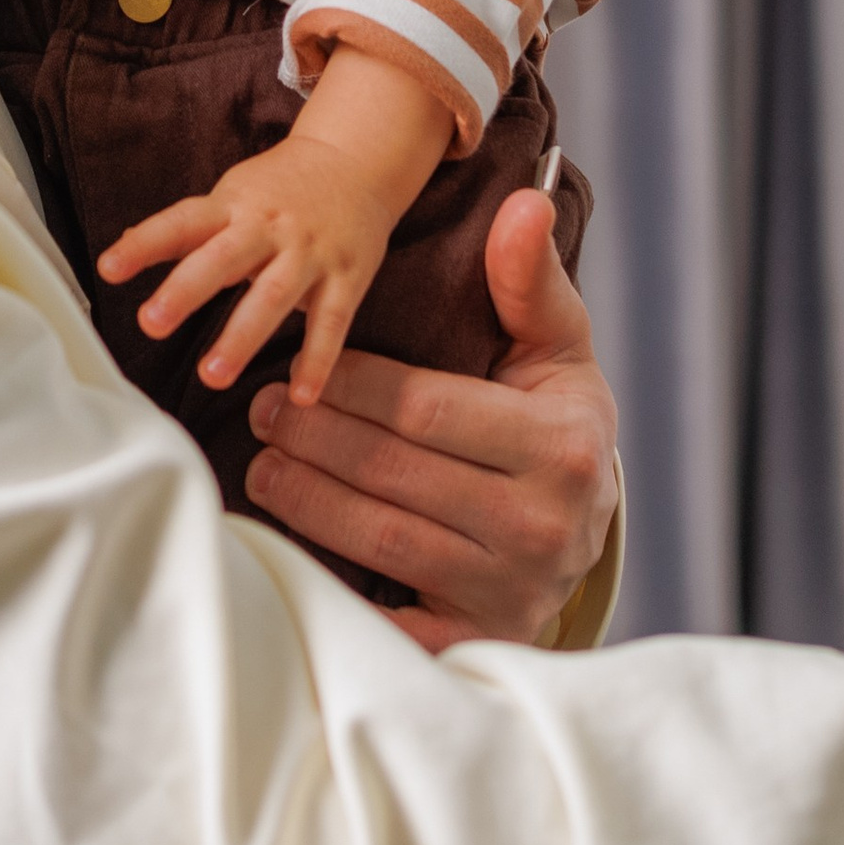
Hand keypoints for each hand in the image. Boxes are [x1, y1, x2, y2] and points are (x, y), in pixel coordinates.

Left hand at [101, 127, 393, 403]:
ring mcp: (310, 252)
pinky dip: (318, 360)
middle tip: (150, 324)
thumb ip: (188, 228)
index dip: (144, 244)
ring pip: (274, 296)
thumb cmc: (283, 187)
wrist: (359, 160)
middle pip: (223, 258)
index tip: (109, 269)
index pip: (181, 222)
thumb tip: (125, 243)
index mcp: (233, 207)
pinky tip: (301, 395)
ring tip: (213, 376)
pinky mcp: (347, 277)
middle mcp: (268, 227)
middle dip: (186, 291)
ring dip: (243, 337)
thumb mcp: (232, 195)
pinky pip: (332, 323)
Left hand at [240, 187, 620, 649]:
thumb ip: (528, 280)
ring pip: (379, 541)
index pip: (428, 410)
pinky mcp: (474, 641)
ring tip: (261, 465)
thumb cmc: (554, 424)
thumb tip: (522, 203)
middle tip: (260, 410)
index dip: (352, 388)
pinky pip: (388, 620)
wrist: (583, 537)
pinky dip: (330, 589)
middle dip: (314, 439)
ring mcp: (509, 592)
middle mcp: (542, 527)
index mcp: (562, 447)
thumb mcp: (555, 349)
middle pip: (394, 475)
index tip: (299, 369)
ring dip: (304, 501)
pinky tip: (281, 553)